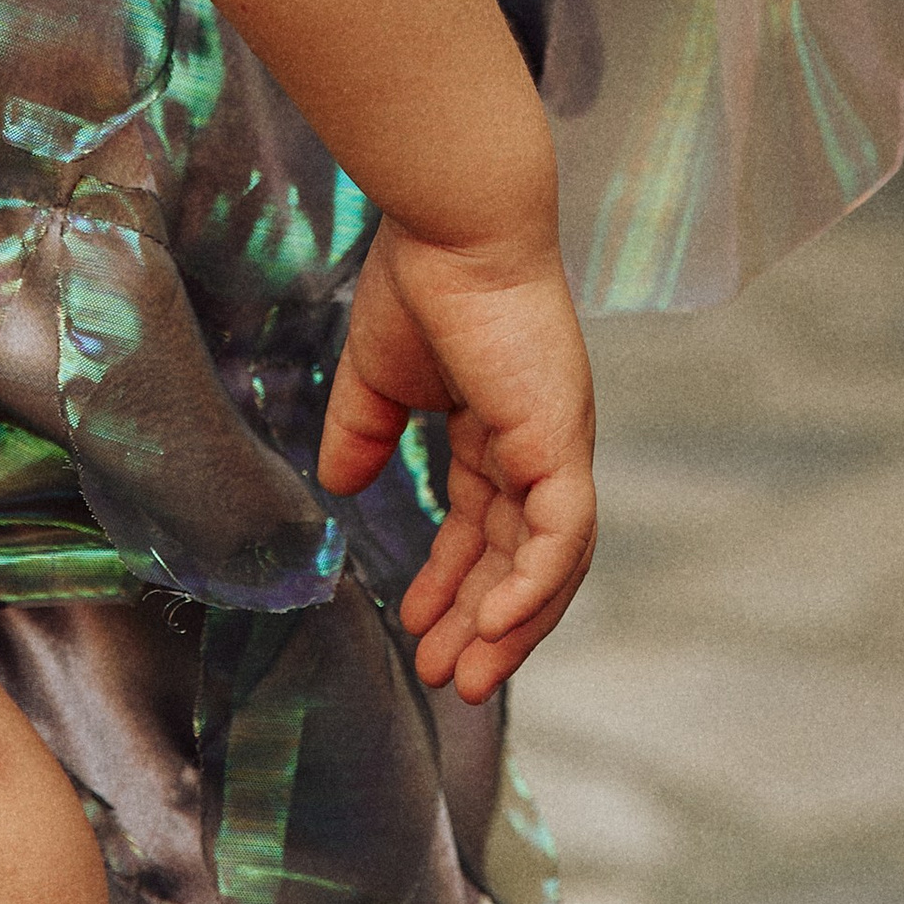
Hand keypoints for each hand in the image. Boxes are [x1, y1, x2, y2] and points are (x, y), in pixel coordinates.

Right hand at [318, 220, 596, 704]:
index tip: (414, 624)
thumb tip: (341, 487)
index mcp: (501, 427)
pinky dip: (533, 589)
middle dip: (482, 622)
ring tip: (463, 676)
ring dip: (509, 625)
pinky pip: (561, 538)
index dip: (451, 578)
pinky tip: (496, 627)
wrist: (453, 224)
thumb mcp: (378, 377)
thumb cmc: (420, 279)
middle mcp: (540, 445)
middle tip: (444, 678)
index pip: (485, 524)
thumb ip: (364, 433)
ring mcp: (558, 446)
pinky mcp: (562, 444)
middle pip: (519, 558)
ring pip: (549, 563)